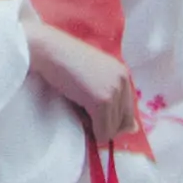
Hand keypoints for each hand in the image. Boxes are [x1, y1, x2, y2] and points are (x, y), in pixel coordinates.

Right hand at [24, 16, 138, 145]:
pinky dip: (91, 132)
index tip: (94, 115)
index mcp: (123, 75)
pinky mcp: (101, 101)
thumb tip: (134, 129)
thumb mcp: (95, 77)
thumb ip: (112, 97)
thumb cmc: (65, 63)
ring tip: (80, 108)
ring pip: (112, 131)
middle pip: (124, 124)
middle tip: (85, 113)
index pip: (129, 113)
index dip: (112, 120)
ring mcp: (114, 91)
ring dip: (95, 127)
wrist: (48, 50)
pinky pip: (102, 132)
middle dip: (105, 125)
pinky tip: (79, 114)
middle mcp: (123, 82)